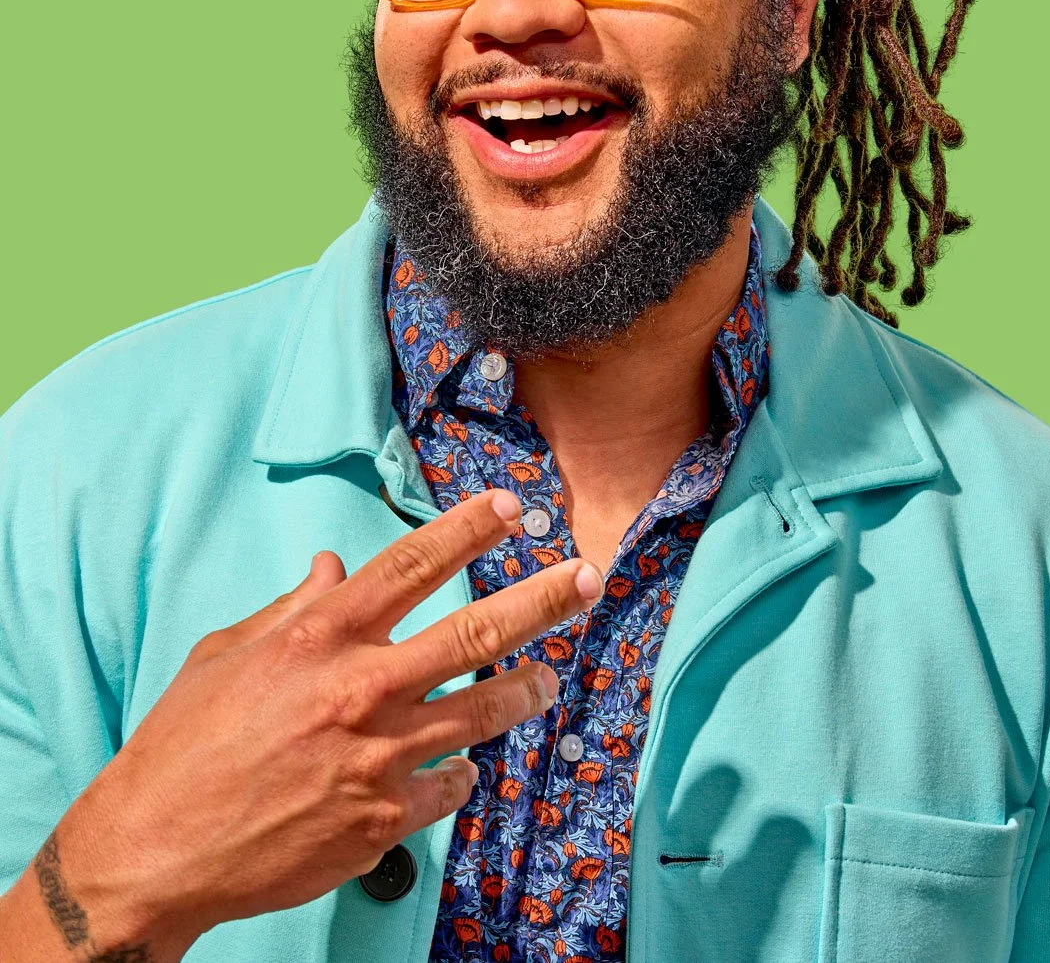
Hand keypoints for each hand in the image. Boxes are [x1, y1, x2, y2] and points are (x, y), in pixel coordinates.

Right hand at [49, 489, 601, 959]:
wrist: (155, 850)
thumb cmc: (183, 744)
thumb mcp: (226, 654)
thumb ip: (291, 609)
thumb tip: (330, 568)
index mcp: (319, 638)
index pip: (410, 564)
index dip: (467, 529)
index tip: (511, 507)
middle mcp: (359, 689)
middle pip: (474, 634)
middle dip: (542, 600)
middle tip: (586, 577)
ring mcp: (378, 758)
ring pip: (481, 714)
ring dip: (524, 690)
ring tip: (548, 678)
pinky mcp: (382, 821)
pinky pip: (448, 786)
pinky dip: (457, 771)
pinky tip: (458, 765)